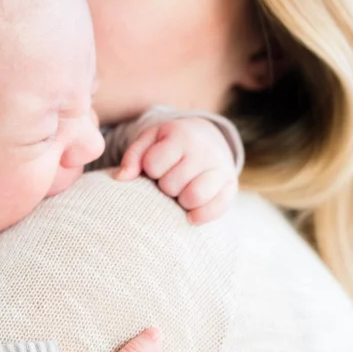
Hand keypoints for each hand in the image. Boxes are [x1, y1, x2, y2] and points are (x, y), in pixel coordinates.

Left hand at [116, 118, 237, 223]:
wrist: (207, 138)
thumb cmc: (170, 145)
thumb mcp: (149, 141)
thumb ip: (133, 156)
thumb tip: (121, 178)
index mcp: (181, 135)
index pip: (153, 165)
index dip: (150, 171)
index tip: (155, 167)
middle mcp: (204, 150)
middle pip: (171, 185)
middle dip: (165, 187)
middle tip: (169, 181)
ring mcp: (220, 168)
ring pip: (194, 197)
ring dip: (181, 201)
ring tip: (180, 194)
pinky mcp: (231, 186)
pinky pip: (216, 209)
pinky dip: (200, 216)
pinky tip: (190, 215)